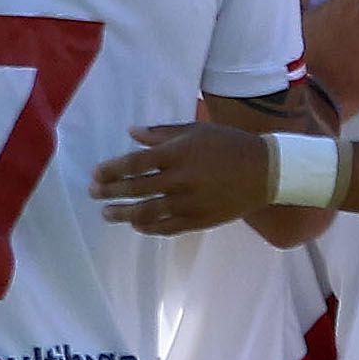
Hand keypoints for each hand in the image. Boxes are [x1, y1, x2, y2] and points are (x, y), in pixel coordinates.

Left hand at [94, 121, 279, 233]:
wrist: (265, 171)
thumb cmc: (228, 144)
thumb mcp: (195, 130)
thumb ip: (161, 133)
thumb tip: (131, 132)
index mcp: (178, 154)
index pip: (134, 163)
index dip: (111, 170)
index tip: (96, 173)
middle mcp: (180, 180)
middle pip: (136, 189)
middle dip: (110, 192)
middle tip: (93, 193)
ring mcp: (189, 204)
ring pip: (147, 213)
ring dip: (123, 214)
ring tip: (107, 213)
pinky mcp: (199, 221)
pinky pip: (167, 228)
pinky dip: (148, 228)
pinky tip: (136, 225)